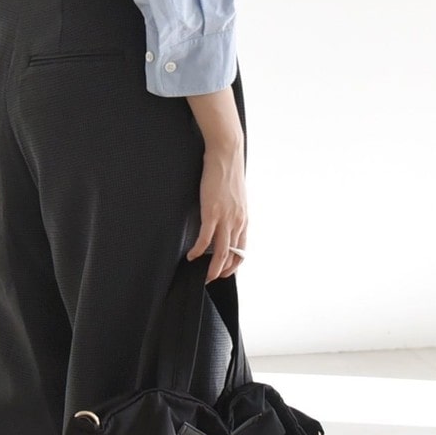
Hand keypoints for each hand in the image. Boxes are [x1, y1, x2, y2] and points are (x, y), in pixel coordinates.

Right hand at [186, 144, 247, 282]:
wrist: (226, 155)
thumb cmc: (228, 174)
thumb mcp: (235, 198)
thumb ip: (232, 213)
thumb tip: (224, 221)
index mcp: (243, 219)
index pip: (242, 251)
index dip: (234, 266)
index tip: (223, 272)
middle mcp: (238, 222)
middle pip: (232, 255)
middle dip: (222, 271)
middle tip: (210, 279)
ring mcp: (226, 218)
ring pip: (221, 252)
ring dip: (212, 268)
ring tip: (203, 276)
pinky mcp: (212, 212)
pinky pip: (205, 239)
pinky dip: (198, 251)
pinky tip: (191, 256)